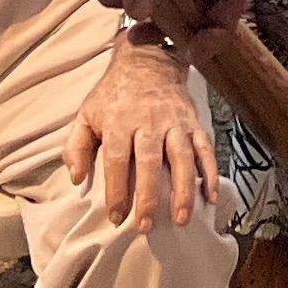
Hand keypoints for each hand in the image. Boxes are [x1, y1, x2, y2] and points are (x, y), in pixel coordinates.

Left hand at [65, 42, 220, 229]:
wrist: (148, 60)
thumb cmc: (114, 95)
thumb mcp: (87, 114)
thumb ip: (76, 146)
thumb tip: (76, 179)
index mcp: (119, 121)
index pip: (117, 159)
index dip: (117, 190)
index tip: (116, 217)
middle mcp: (148, 121)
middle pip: (150, 161)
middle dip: (149, 196)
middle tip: (146, 226)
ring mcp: (174, 122)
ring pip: (182, 157)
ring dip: (183, 190)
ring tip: (181, 219)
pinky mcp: (193, 122)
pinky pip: (205, 148)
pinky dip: (210, 172)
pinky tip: (211, 197)